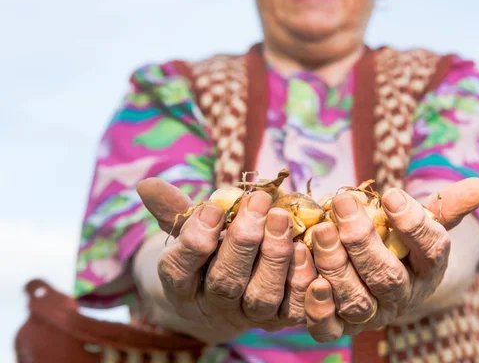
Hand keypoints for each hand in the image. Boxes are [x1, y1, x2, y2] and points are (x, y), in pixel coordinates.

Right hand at [136, 179, 317, 341]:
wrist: (227, 293)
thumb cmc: (207, 250)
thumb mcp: (188, 230)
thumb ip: (175, 210)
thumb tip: (147, 185)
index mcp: (182, 285)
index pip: (179, 270)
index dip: (194, 240)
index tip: (211, 207)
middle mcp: (213, 306)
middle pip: (224, 282)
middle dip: (243, 241)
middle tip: (259, 202)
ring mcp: (248, 316)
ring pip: (260, 297)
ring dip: (273, 257)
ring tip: (281, 218)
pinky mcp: (280, 319)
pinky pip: (294, 310)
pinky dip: (301, 282)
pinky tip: (305, 248)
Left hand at [303, 178, 478, 341]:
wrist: (376, 278)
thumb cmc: (398, 241)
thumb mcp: (420, 222)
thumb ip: (444, 206)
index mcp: (427, 269)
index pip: (432, 250)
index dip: (414, 225)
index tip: (392, 195)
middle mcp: (401, 296)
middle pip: (388, 277)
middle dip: (363, 240)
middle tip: (343, 205)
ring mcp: (370, 315)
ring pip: (356, 300)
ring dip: (336, 266)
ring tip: (321, 230)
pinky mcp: (339, 327)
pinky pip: (328, 328)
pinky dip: (318, 308)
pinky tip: (309, 278)